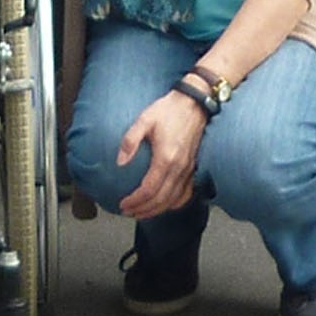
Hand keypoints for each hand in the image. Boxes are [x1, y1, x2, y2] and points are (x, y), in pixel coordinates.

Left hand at [113, 93, 207, 216]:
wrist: (195, 103)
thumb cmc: (170, 110)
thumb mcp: (144, 120)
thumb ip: (130, 141)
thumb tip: (120, 162)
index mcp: (166, 158)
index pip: (149, 190)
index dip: (135, 201)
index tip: (123, 204)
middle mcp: (179, 168)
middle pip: (161, 200)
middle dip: (143, 210)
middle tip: (129, 212)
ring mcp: (189, 169)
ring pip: (174, 200)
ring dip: (157, 210)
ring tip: (142, 213)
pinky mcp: (194, 167)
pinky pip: (186, 193)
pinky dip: (175, 204)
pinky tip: (166, 205)